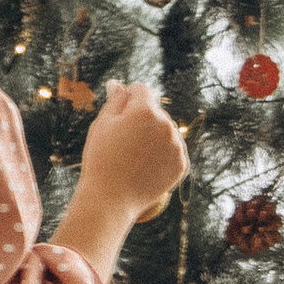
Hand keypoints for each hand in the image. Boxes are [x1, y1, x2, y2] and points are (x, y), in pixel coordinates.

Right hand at [76, 80, 185, 217]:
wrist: (111, 199)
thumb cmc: (101, 159)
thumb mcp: (102, 124)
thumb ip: (115, 100)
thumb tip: (119, 84)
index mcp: (145, 110)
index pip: (141, 90)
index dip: (127, 99)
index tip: (118, 116)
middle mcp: (167, 125)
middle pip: (155, 111)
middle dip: (142, 119)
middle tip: (123, 142)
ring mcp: (177, 146)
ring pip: (165, 130)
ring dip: (154, 136)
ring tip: (134, 156)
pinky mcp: (182, 164)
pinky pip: (172, 150)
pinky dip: (161, 154)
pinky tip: (145, 165)